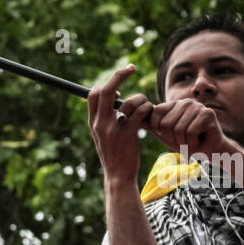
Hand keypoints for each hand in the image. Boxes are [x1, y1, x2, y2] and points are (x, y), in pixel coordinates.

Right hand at [87, 64, 153, 183]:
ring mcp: (113, 129)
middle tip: (132, 67)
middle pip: (105, 90)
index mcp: (93, 122)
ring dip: (141, 99)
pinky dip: (148, 110)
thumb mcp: (103, 136)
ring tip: (146, 108)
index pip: (93, 94)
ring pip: (128, 100)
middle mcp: (99, 124)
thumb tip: (115, 100)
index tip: (119, 86)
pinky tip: (151, 115)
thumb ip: (105, 119)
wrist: (118, 177)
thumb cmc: (114, 155)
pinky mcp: (127, 135)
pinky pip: (140, 112)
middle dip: (120, 74)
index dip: (106, 84)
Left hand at [146, 97, 224, 158]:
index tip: (170, 135)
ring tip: (190, 141)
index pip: (155, 114)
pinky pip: (190, 132)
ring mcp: (197, 106)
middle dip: (172, 138)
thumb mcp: (164, 134)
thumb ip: (150, 125)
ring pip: (178, 129)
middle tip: (182, 140)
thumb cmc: (185, 142)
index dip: (159, 130)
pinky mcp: (208, 113)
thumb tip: (130, 117)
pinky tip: (198, 140)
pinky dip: (192, 142)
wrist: (207, 151)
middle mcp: (184, 102)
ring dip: (183, 142)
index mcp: (173, 105)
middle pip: (166, 124)